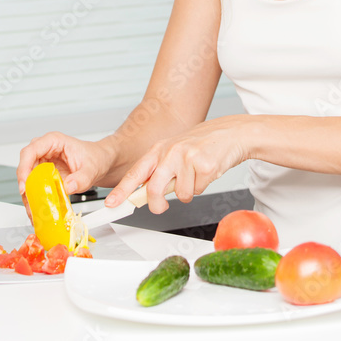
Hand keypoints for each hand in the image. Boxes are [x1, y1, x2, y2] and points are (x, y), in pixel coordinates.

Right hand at [16, 131, 114, 217]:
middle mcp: (45, 150)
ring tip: (34, 210)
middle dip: (25, 186)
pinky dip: (36, 198)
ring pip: (28, 178)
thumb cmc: (95, 158)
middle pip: (25, 166)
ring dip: (29, 195)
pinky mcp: (44, 174)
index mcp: (54, 141)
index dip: (24, 168)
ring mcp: (43, 162)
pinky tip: (39, 209)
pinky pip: (35, 185)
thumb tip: (68, 187)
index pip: (30, 151)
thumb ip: (81, 179)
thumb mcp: (91, 169)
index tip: (24, 186)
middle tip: (29, 202)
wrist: (100, 162)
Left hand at [104, 116, 250, 213]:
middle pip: (154, 189)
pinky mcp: (204, 165)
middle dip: (156, 204)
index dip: (121, 191)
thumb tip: (145, 194)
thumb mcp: (174, 153)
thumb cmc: (200, 145)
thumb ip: (159, 171)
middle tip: (160, 207)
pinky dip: (203, 186)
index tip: (111, 204)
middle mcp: (170, 152)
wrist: (229, 133)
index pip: (135, 173)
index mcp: (159, 149)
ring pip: (181, 194)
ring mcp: (187, 158)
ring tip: (195, 176)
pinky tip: (206, 171)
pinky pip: (198, 190)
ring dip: (189, 192)